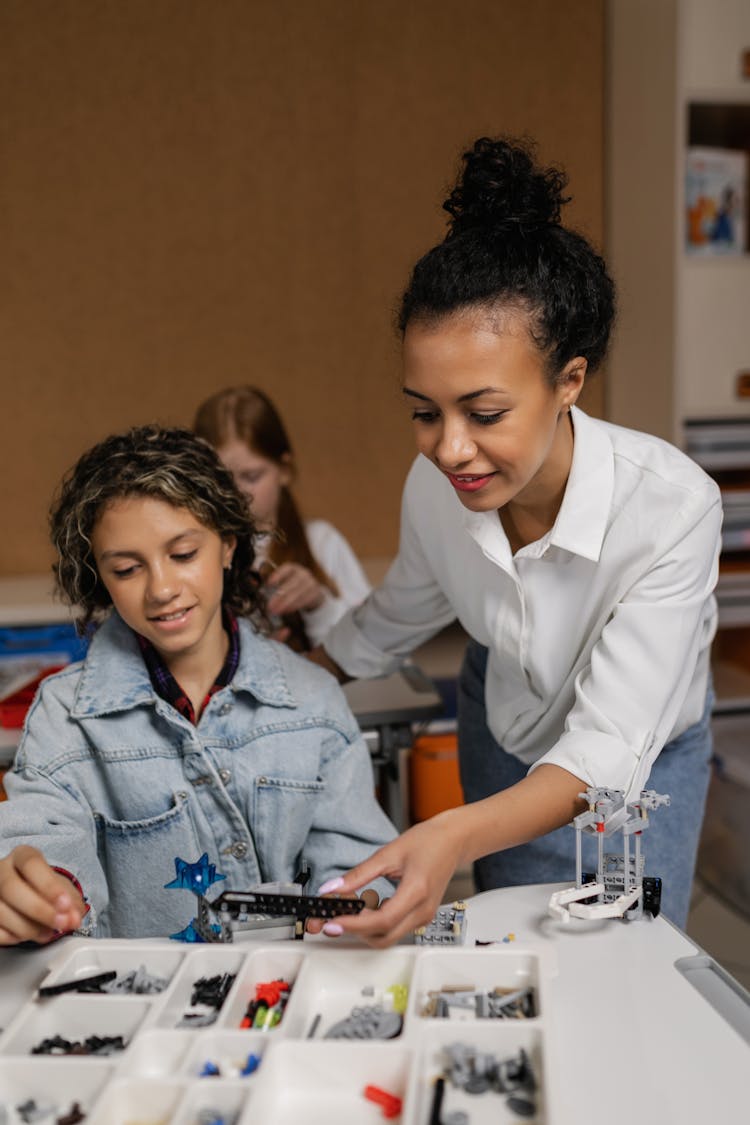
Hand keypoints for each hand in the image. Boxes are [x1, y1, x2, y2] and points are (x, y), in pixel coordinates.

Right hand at [0, 846, 85, 944]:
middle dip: (39, 910)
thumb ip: (71, 901)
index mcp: (21, 856)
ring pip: (1, 912)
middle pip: (11, 887)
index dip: (49, 885)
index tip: (65, 904)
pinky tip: (29, 935)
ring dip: (29, 928)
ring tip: (48, 933)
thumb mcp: (61, 886)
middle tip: (60, 923)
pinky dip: (14, 937)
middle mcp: (1, 870)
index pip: (31, 864)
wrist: (26, 892)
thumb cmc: (42, 886)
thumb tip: (74, 918)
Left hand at [265, 563, 325, 615]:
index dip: (278, 575)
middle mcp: (304, 573)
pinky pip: (305, 600)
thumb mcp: (284, 583)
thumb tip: (256, 586)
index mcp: (294, 568)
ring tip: (276, 611)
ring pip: (299, 593)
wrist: (313, 595)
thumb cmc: (293, 588)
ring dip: (286, 603)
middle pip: (292, 583)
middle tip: (270, 605)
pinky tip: (287, 610)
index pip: (287, 568)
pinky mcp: (316, 593)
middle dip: (280, 595)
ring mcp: (311, 583)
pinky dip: (295, 606)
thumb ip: (272, 585)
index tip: (269, 583)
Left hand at [313, 811, 465, 946]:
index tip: (332, 922)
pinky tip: (367, 904)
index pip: (382, 920)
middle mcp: (422, 910)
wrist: (453, 841)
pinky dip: (376, 922)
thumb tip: (332, 888)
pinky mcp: (421, 916)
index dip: (354, 924)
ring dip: (365, 927)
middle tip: (333, 917)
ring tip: (352, 903)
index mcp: (416, 892)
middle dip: (354, 931)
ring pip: (388, 936)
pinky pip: (395, 928)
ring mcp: (423, 916)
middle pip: (383, 937)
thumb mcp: (388, 853)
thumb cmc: (428, 842)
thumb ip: (359, 874)